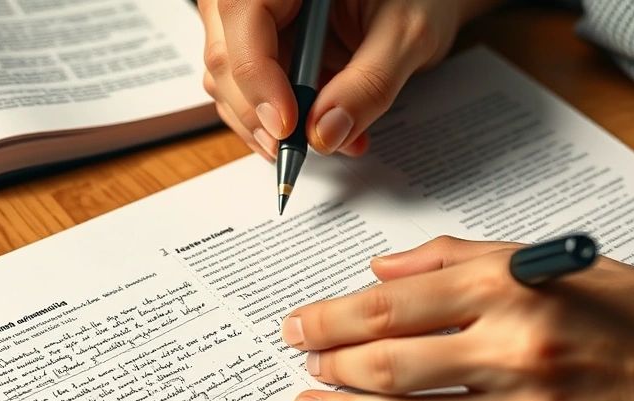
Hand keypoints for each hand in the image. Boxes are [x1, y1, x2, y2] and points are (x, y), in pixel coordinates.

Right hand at [197, 0, 506, 160]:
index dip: (257, 78)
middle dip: (260, 113)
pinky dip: (280, 120)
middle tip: (296, 151)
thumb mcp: (407, 32)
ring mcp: (255, 18)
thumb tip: (325, 134)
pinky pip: (251, 89)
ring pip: (230, 80)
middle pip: (226, 55)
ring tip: (323, 141)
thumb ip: (369, 82)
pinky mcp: (263, 47)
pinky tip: (320, 130)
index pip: (243, 17)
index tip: (288, 127)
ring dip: (269, 124)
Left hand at [280, 236, 633, 400]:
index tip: (300, 326)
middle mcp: (513, 343)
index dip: (333, 317)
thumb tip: (384, 266)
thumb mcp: (558, 264)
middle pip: (389, 359)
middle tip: (299, 369)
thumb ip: (462, 258)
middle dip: (330, 366)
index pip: (393, 302)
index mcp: (511, 286)